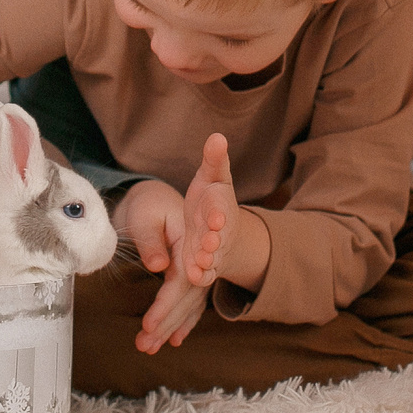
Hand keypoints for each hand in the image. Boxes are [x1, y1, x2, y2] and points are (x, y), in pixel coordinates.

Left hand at [113, 178, 206, 353]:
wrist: (157, 197)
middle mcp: (199, 260)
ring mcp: (198, 269)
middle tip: (144, 345)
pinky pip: (190, 303)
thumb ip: (151, 241)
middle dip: (165, 324)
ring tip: (148, 346)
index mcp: (190, 243)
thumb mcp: (145, 216)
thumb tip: (159, 267)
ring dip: (169, 328)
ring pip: (188, 304)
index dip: (165, 305)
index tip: (148, 324)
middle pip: (185, 298)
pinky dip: (182, 322)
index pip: (180, 281)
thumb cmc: (148, 205)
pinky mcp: (191, 276)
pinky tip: (173, 340)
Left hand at [178, 133, 239, 288]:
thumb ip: (214, 159)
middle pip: (218, 237)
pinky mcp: (205, 263)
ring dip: (206, 261)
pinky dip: (200, 275)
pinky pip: (204, 272)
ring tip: (198, 264)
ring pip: (212, 257)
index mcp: (219, 206)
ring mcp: (213, 249)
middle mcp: (219, 230)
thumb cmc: (212, 196)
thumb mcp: (212, 176)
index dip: (217, 215)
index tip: (215, 218)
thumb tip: (218, 136)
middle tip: (207, 245)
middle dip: (213, 242)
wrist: (217, 223)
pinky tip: (193, 276)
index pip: (219, 210)